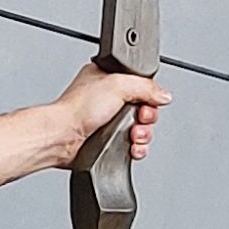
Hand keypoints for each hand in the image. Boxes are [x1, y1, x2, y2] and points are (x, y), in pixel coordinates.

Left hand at [56, 62, 171, 167]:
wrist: (64, 137)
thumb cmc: (78, 109)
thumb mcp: (118, 85)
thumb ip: (146, 86)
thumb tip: (163, 95)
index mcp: (109, 79)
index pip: (141, 85)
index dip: (148, 95)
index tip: (146, 101)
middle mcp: (109, 99)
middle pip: (145, 108)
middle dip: (146, 118)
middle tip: (138, 118)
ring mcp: (109, 121)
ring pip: (141, 129)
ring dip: (142, 135)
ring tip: (131, 135)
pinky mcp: (109, 140)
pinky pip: (134, 145)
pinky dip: (136, 148)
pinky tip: (131, 147)